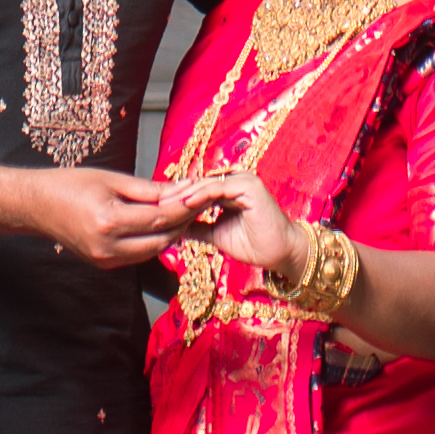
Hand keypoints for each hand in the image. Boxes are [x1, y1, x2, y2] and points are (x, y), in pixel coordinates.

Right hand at [10, 166, 187, 266]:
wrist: (37, 206)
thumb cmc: (70, 185)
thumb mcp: (111, 179)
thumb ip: (148, 188)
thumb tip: (181, 188)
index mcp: (109, 222)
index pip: (159, 218)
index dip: (185, 207)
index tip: (201, 194)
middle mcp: (109, 247)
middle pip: (161, 240)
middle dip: (183, 222)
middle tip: (199, 203)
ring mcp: (106, 260)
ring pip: (153, 251)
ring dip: (172, 233)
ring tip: (185, 211)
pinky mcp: (105, 264)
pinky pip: (140, 255)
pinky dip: (155, 240)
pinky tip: (163, 223)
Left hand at [162, 169, 323, 292]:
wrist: (280, 254)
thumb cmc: (254, 244)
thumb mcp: (216, 235)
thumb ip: (197, 227)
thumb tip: (173, 228)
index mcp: (228, 189)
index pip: (197, 189)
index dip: (177, 199)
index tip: (156, 210)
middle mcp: (235, 180)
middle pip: (198, 184)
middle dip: (175, 196)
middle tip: (154, 206)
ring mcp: (243, 180)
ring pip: (205, 184)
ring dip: (184, 195)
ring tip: (165, 206)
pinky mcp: (249, 185)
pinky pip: (218, 188)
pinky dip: (200, 195)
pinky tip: (185, 204)